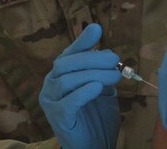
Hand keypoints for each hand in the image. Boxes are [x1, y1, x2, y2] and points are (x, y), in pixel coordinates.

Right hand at [39, 23, 122, 148]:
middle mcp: (51, 83)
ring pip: (67, 80)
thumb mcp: (104, 88)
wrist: (95, 144)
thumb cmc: (97, 115)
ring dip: (93, 76)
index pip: (70, 52)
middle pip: (67, 63)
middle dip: (93, 59)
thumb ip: (103, 71)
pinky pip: (67, 102)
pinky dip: (83, 93)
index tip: (97, 29)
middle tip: (114, 61)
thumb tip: (108, 52)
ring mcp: (51, 100)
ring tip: (114, 78)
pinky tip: (97, 88)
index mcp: (62, 72)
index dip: (83, 41)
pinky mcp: (56, 117)